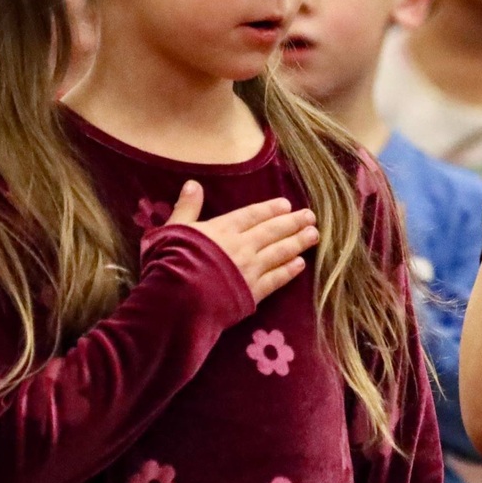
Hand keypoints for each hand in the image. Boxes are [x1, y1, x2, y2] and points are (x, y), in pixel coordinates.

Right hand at [165, 181, 318, 303]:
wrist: (176, 299)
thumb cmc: (168, 262)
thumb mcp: (170, 230)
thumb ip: (186, 208)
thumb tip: (193, 183)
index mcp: (222, 229)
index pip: (252, 215)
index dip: (271, 209)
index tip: (286, 205)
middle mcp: (242, 246)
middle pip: (273, 231)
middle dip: (293, 223)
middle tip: (311, 216)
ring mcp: (250, 269)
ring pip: (280, 252)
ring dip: (298, 242)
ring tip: (314, 235)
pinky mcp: (253, 292)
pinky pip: (276, 279)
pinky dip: (289, 270)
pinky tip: (300, 264)